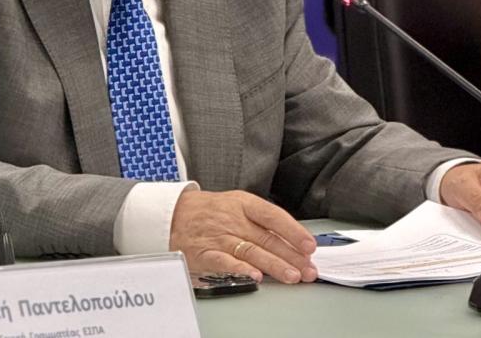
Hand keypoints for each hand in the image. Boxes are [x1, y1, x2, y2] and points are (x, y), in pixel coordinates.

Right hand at [169, 189, 317, 283]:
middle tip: (308, 270)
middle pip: (267, 239)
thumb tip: (292, 241)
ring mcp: (218, 236)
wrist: (171, 214)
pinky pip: (224, 262)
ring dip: (274, 265)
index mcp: (242, 204)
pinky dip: (240, 269)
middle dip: (291, 256)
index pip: (273, 216)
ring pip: (251, 252)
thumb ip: (261, 221)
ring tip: (292, 276)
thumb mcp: (235, 205)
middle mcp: (232, 219)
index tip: (309, 245)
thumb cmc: (209, 210)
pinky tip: (255, 276)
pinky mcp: (205, 253)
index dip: (293, 231)